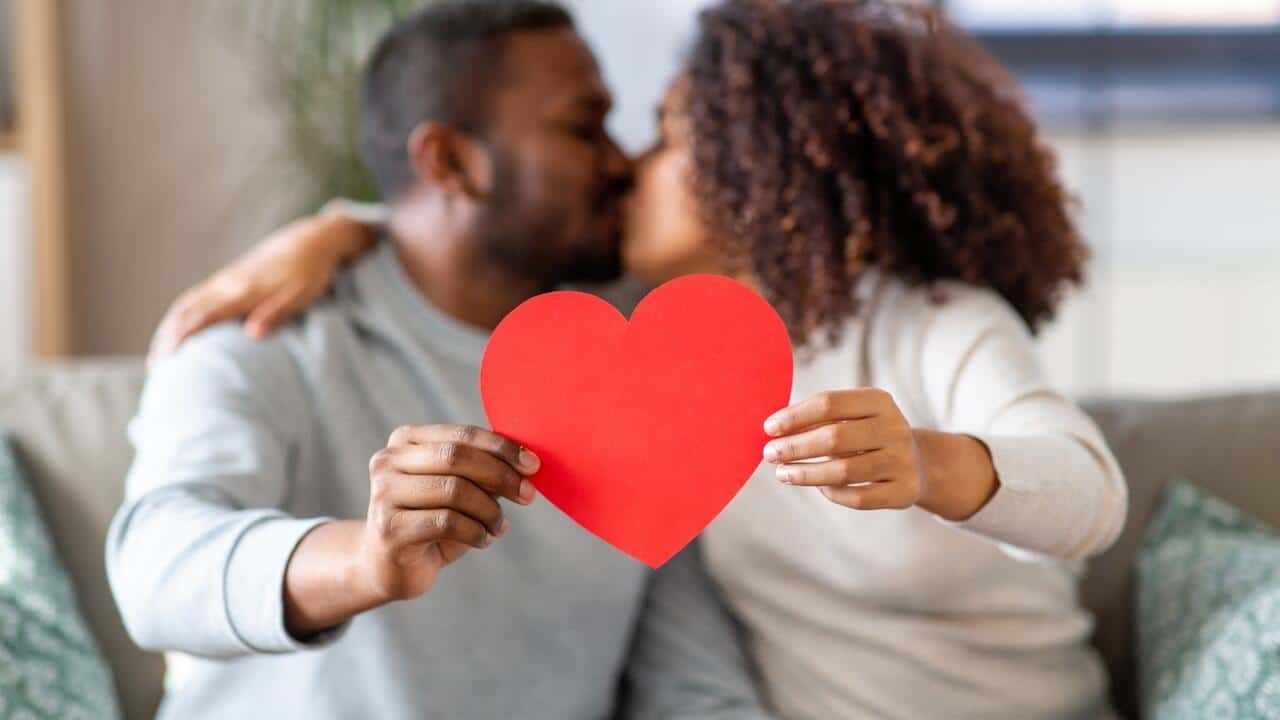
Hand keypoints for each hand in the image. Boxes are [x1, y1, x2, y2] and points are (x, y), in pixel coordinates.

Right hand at [146, 204, 375, 365]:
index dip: (182, 337)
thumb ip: (275, 313)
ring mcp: (224, 281)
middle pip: (185, 310)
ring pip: (186, 304)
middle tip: (155, 368)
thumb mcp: (300, 295)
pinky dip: (180, 318)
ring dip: (169, 329)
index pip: (203, 315)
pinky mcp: (227, 281)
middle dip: (167, 337)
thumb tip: (252, 334)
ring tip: (158, 357)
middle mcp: (227, 285)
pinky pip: (195, 300)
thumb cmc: (308, 272)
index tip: (168, 359)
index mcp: (243, 291)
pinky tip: (176, 334)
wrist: (309, 242)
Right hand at [357, 424, 539, 601]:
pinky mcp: (389, 528)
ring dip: (489, 510)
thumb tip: (526, 464)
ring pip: (454, 490)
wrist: (387, 566)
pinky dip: (476, 532)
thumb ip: (483, 472)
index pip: (462, 434)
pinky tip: (483, 540)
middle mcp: (388, 461)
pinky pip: (447, 523)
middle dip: (500, 475)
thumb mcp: (458, 491)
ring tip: (499, 526)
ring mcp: (384, 494)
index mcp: (406, 441)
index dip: (501, 447)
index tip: (533, 465)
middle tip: (527, 495)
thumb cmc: (430, 522)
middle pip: (457, 457)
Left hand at [762, 389, 925, 510]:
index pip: (829, 403)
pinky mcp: (904, 491)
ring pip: (844, 471)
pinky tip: (817, 487)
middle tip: (769, 454)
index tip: (769, 428)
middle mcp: (895, 428)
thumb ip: (818, 420)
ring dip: (806, 473)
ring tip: (782, 473)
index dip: (795, 416)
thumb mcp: (852, 418)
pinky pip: (858, 497)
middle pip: (835, 437)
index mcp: (879, 401)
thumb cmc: (868, 437)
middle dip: (795, 446)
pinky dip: (832, 493)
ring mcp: (902, 461)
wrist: (919, 463)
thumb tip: (773, 430)